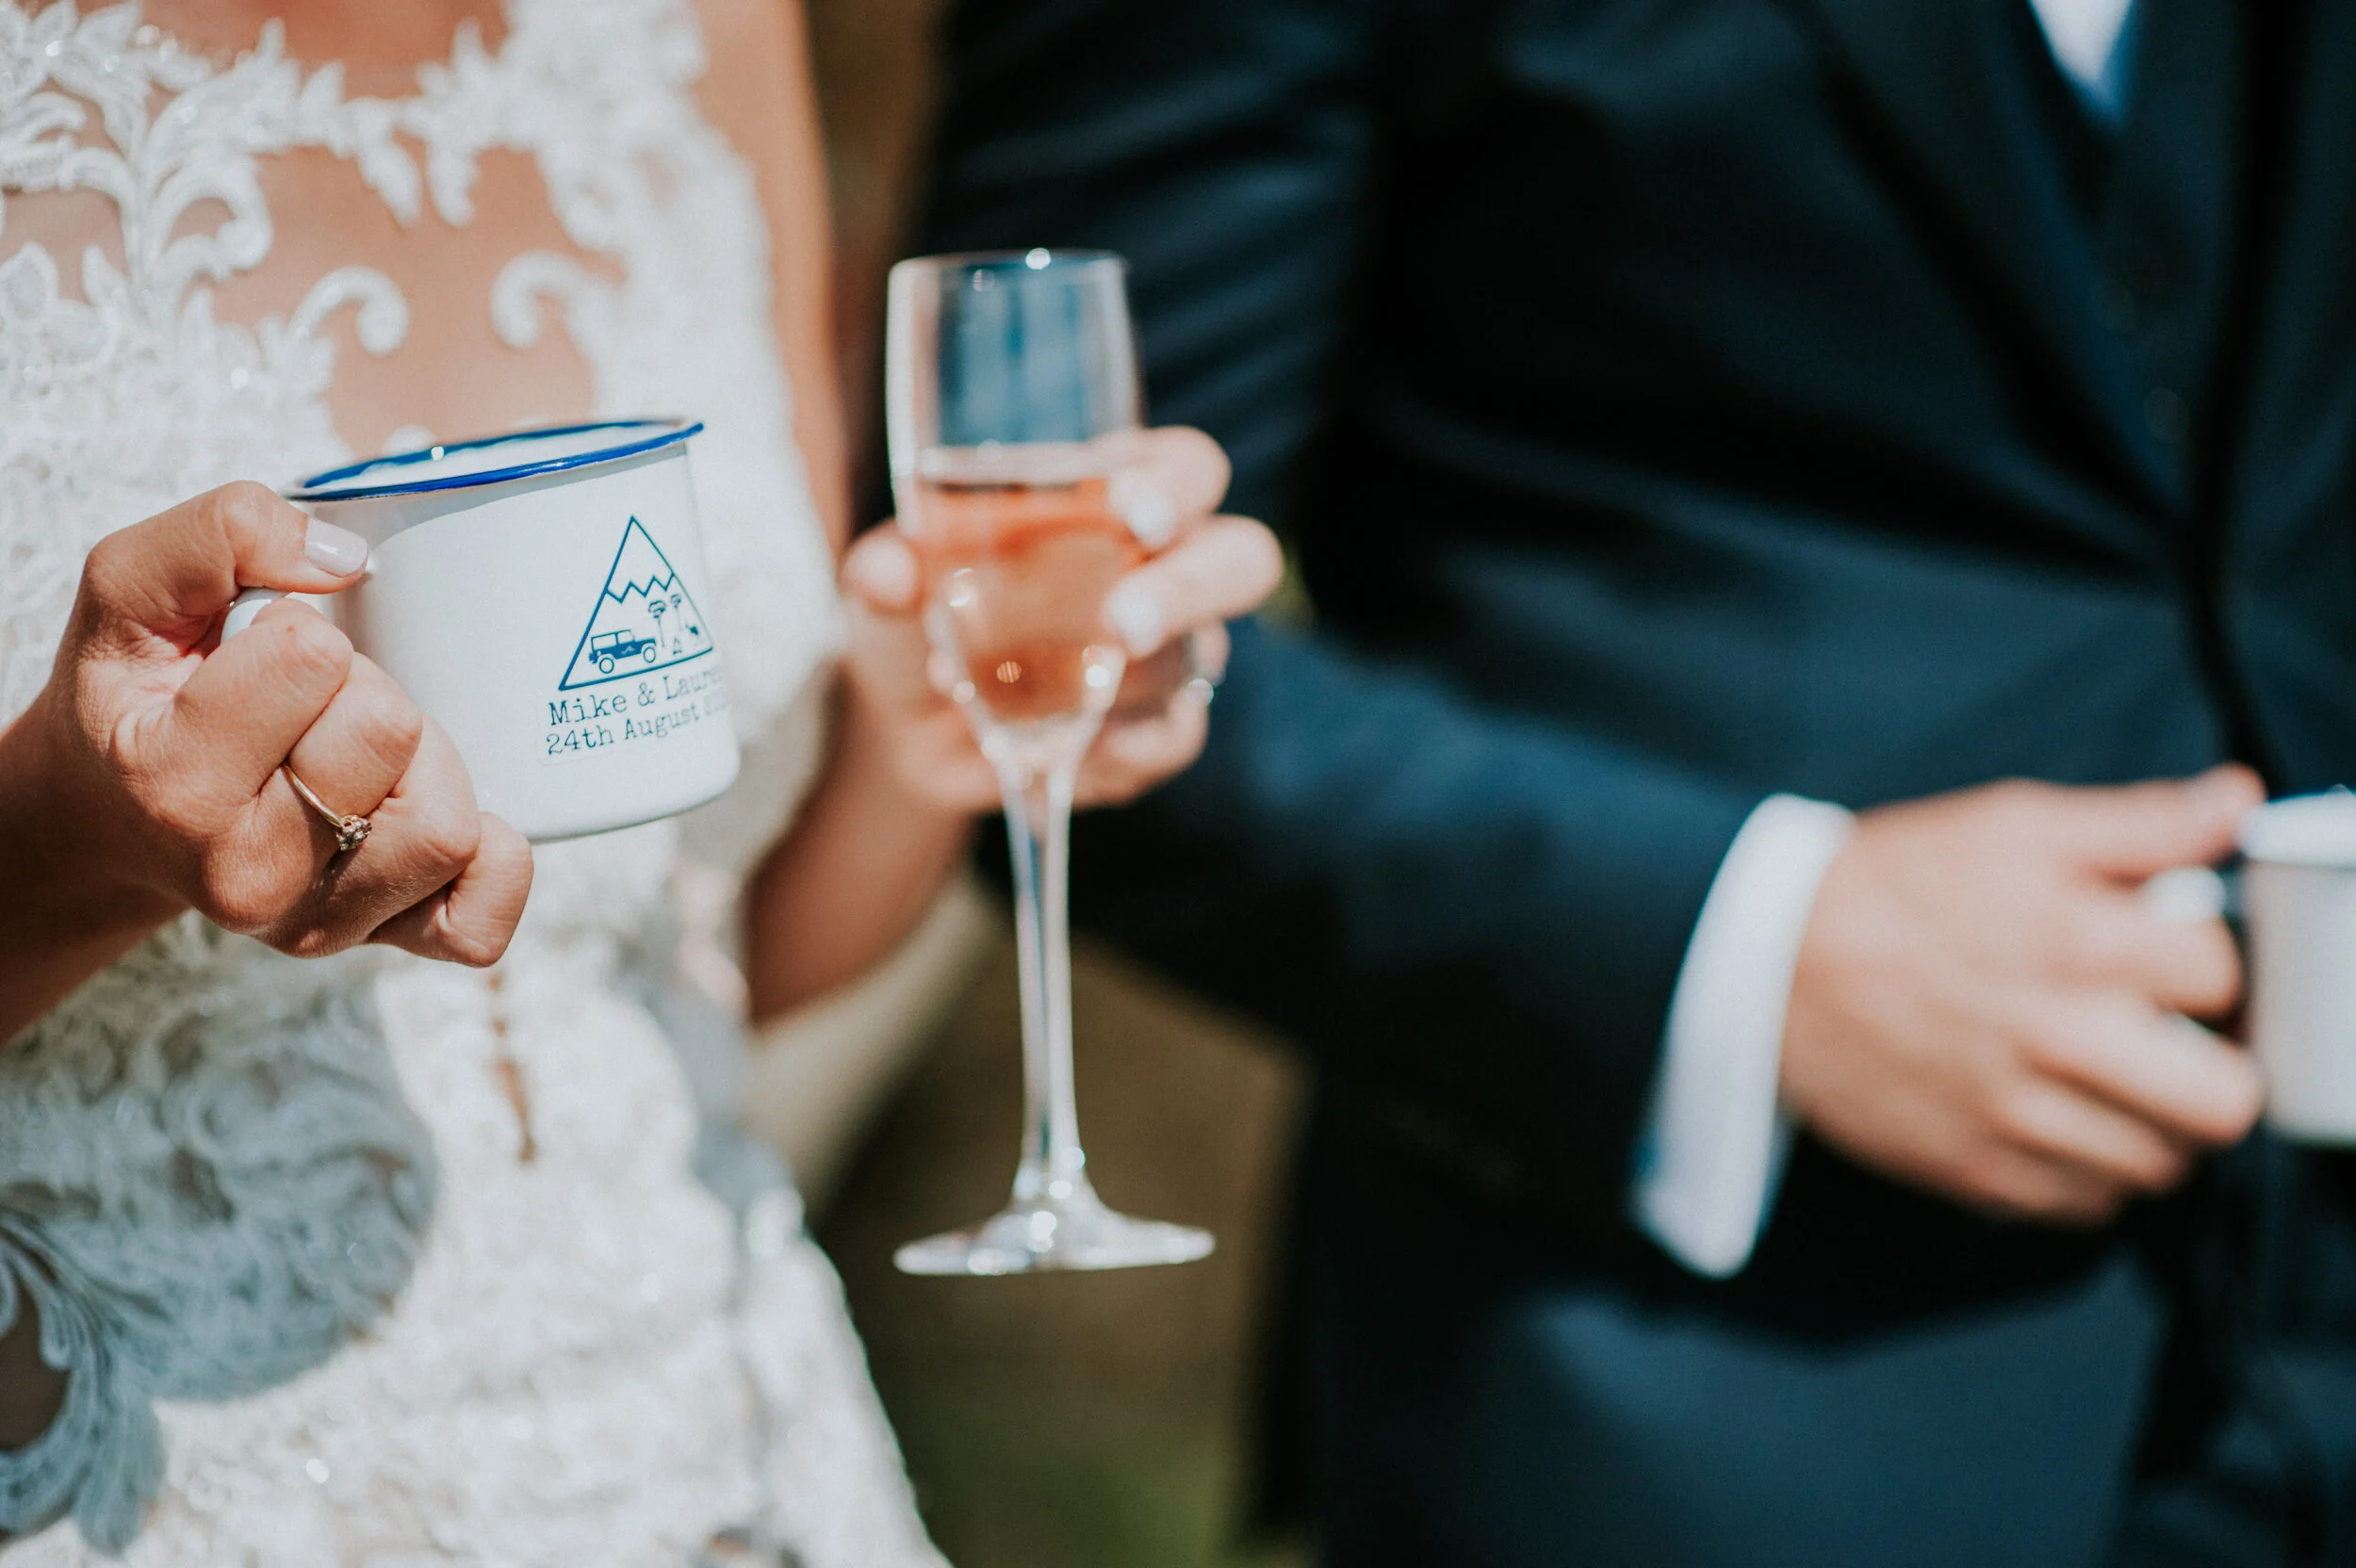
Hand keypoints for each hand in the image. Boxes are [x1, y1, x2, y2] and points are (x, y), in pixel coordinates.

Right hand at [2, 483, 532, 988]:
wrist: (115, 816)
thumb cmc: (138, 693)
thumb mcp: (130, 588)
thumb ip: (221, 535)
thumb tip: (343, 558)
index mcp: (174, 780)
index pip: (314, 659)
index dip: (302, 634)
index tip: (254, 661)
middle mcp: (244, 873)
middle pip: (394, 735)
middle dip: (367, 691)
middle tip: (310, 708)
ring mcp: (317, 923)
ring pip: (449, 826)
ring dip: (425, 765)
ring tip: (357, 757)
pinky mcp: (380, 943)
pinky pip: (482, 921)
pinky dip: (491, 863)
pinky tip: (427, 811)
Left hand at [840, 426, 1283, 810]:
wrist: (910, 726)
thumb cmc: (918, 616)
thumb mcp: (883, 586)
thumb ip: (884, 569)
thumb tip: (890, 570)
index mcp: (1112, 496)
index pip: (1184, 469)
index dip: (1173, 485)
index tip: (1131, 509)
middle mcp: (1163, 567)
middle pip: (1241, 559)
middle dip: (1191, 589)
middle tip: (1123, 622)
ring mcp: (1170, 654)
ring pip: (1198, 659)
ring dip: (1119, 683)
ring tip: (1028, 702)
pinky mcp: (1154, 730)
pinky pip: (1173, 738)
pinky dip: (1116, 749)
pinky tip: (1057, 753)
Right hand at [1780, 767, 2267, 1225]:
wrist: (1765, 964)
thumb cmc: (1891, 887)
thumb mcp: (2011, 826)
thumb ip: (2138, 823)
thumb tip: (2235, 803)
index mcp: (2077, 942)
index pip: (2224, 977)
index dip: (2205, 961)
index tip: (2170, 957)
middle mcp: (2058, 1040)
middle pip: (2225, 1100)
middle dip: (2215, 1064)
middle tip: (2175, 1040)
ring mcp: (2016, 1117)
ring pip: (2163, 1163)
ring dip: (2157, 1123)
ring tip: (2118, 1081)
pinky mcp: (1975, 1171)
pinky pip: (2089, 1206)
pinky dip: (2093, 1170)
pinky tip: (2064, 1118)